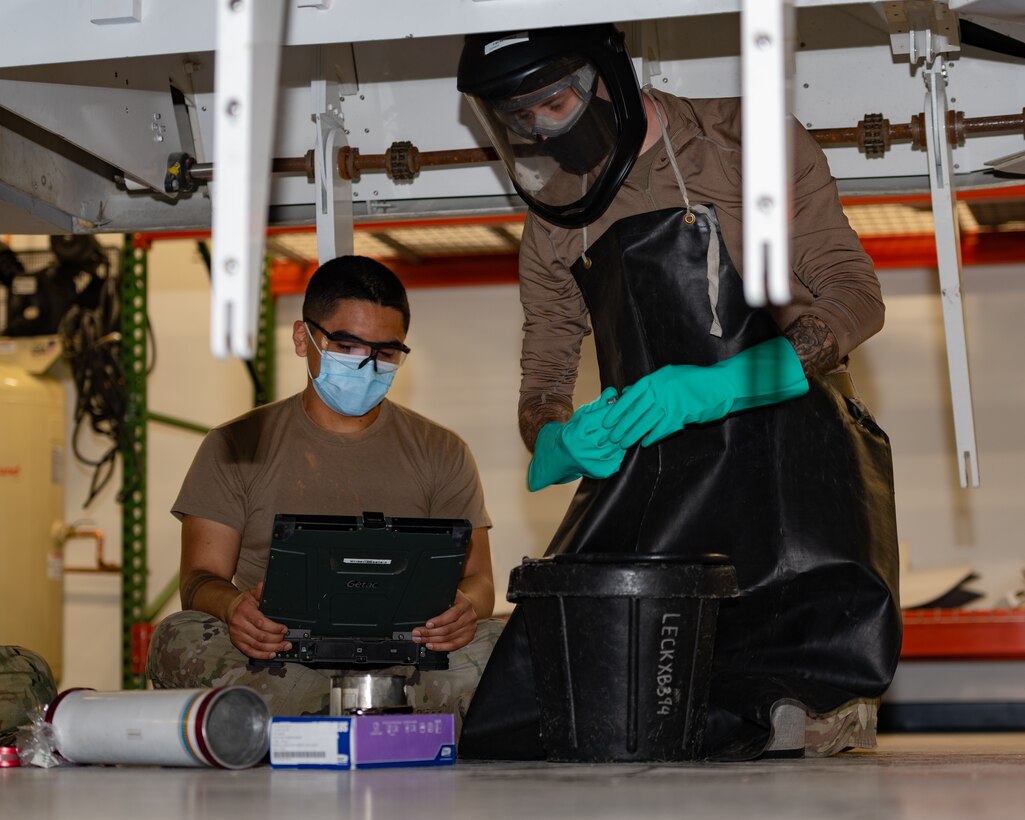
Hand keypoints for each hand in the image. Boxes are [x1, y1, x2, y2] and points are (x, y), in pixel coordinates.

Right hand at [226, 582, 291, 659]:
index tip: (284, 629)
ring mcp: (237, 635)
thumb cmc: (243, 603)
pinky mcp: (237, 642)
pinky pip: (250, 652)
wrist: (230, 609)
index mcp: (244, 611)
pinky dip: (261, 655)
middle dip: (276, 640)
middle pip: (260, 636)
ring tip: (283, 647)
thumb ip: (259, 592)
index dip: (274, 628)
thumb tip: (262, 586)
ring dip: (272, 648)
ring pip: (257, 645)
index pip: (261, 622)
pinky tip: (271, 654)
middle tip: (287, 640)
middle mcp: (239, 624)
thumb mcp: (251, 594)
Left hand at [411, 589, 477, 651]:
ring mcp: (469, 628)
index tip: (427, 624)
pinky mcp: (468, 637)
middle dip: (429, 632)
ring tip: (421, 640)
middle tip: (417, 633)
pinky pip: (453, 645)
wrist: (468, 606)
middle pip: (448, 629)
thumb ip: (441, 600)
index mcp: (464, 604)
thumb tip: (424, 605)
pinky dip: (441, 647)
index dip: (438, 621)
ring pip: (448, 638)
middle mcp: (469, 616)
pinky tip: (432, 645)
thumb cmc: (456, 601)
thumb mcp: (450, 596)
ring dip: (432, 640)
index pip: (451, 615)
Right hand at [527, 386, 630, 490]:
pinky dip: (621, 450)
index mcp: (578, 432)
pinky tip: (620, 445)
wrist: (560, 456)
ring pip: (618, 445)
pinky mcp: (600, 471)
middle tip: (633, 414)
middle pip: (612, 431)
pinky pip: (618, 458)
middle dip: (624, 422)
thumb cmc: (574, 432)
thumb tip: (613, 392)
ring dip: (624, 436)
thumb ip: (598, 404)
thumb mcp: (582, 415)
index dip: (617, 409)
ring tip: (628, 429)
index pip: (604, 417)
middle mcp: (584, 448)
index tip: (626, 403)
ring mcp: (592, 461)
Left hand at [603, 336, 808, 447]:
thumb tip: (627, 392)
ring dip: (633, 434)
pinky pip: (662, 428)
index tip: (607, 421)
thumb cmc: (694, 380)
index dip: (617, 411)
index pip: (630, 397)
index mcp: (656, 379)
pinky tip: (645, 443)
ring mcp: (671, 403)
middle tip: (610, 437)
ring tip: (622, 444)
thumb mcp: (669, 376)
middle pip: (635, 412)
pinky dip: (653, 436)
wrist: (720, 385)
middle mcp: (661, 390)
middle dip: (621, 426)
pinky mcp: (681, 415)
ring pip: (645, 422)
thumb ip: (649, 385)